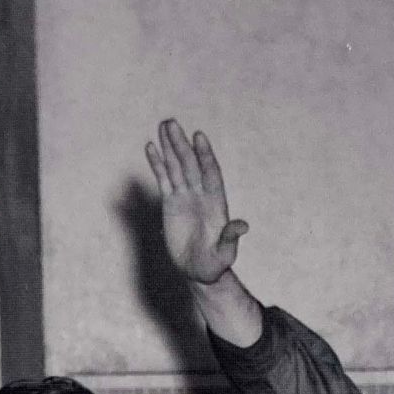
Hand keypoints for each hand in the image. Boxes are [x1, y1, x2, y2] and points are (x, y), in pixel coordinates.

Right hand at [146, 119, 248, 284]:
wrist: (199, 271)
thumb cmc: (215, 264)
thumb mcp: (225, 253)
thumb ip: (231, 238)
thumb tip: (242, 225)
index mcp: (215, 202)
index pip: (210, 173)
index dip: (205, 155)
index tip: (198, 136)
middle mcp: (200, 194)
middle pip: (190, 164)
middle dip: (181, 144)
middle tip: (172, 123)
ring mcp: (185, 196)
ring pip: (177, 167)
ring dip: (170, 147)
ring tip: (164, 125)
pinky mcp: (171, 203)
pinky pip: (163, 179)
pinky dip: (157, 164)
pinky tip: (151, 147)